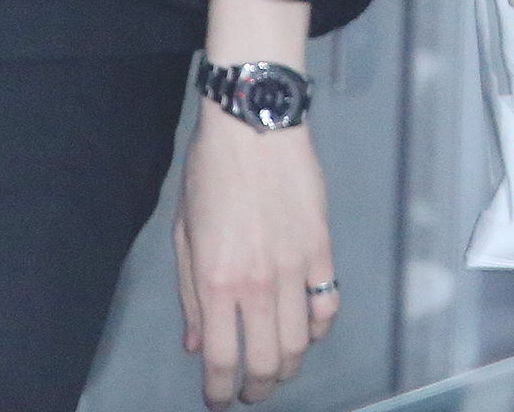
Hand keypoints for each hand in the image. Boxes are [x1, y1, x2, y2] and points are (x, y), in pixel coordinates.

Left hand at [176, 106, 337, 408]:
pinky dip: (321, 328)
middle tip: (252, 391)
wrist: (256, 129)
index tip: (218, 400)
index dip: (219, 390)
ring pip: (302, 340)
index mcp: (217, 281)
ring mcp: (296, 268)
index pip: (221, 357)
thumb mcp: (184, 234)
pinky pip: (328, 303)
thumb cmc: (211, 174)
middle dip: (260, 387)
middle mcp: (258, 283)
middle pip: (269, 359)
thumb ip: (191, 295)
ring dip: (291, 365)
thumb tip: (197, 341)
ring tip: (281, 369)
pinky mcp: (323, 249)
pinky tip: (309, 331)